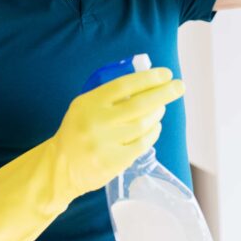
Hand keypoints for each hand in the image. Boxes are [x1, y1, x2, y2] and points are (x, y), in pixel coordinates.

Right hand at [49, 68, 183, 193]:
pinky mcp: (114, 162)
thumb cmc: (78, 130)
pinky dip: (153, 132)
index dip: (148, 78)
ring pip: (143, 124)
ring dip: (157, 113)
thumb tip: (146, 83)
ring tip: (161, 107)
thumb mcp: (85, 106)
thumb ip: (110, 95)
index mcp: (89, 103)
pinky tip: (154, 126)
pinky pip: (142, 143)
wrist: (60, 167)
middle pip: (139, 105)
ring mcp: (106, 144)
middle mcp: (97, 122)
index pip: (124, 85)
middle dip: (163, 93)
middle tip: (180, 86)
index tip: (166, 73)